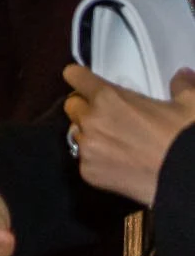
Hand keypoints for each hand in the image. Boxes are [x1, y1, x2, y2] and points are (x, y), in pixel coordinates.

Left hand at [65, 64, 194, 207]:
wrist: (186, 179)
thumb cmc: (185, 140)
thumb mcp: (190, 104)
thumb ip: (180, 85)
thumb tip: (183, 75)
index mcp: (108, 98)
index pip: (75, 76)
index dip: (81, 78)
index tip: (85, 82)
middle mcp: (91, 120)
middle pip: (72, 106)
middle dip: (86, 107)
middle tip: (108, 116)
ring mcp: (87, 147)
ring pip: (76, 133)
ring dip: (90, 134)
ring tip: (117, 142)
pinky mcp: (88, 172)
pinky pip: (84, 160)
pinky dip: (97, 159)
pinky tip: (120, 162)